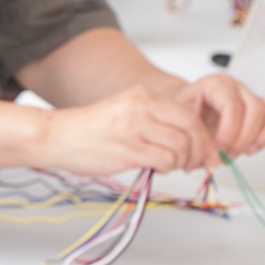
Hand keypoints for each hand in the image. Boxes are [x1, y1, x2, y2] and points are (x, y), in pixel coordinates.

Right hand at [40, 82, 219, 175]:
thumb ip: (155, 121)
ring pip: (181, 146)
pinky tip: (156, 168)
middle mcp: (141, 107)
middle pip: (191, 128)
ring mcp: (134, 128)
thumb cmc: (91, 130)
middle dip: (200, 150)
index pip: (190, 114)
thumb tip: (188, 140)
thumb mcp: (127, 112)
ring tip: (170, 165)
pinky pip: (164, 160)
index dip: (204, 136)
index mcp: (144, 96)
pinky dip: (167, 168)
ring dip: (181, 162)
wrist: (58, 136)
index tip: (207, 150)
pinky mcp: (126, 150)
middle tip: (197, 163)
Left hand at [178, 73, 264, 157]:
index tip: (218, 147)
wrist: (184, 110)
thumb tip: (210, 159)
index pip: (232, 104)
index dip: (228, 131)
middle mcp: (237, 88)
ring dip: (262, 137)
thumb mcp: (180, 124)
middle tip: (228, 154)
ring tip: (246, 150)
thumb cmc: (183, 114)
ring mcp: (252, 98)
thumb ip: (196, 140)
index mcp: (216, 84)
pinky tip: (262, 140)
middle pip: (256, 109)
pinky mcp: (263, 110)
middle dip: (243, 139)